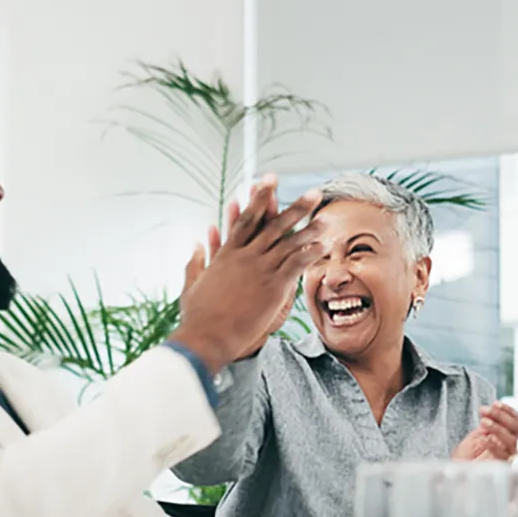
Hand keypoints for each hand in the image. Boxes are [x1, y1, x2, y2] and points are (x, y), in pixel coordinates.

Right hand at [172, 176, 322, 371]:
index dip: (260, 198)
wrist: (207, 336)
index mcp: (226, 254)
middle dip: (295, 207)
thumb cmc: (197, 316)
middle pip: (273, 225)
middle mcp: (245, 257)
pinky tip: (323, 246)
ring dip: (309, 230)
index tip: (270, 180)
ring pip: (289, 244)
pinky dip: (309, 254)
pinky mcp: (272, 287)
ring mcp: (260, 271)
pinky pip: (295, 265)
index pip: (247, 219)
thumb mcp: (191, 284)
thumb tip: (197, 244)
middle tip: (313, 193)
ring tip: (326, 217)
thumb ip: (195, 262)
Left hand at [452, 402, 517, 460]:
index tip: (495, 404)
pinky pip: (503, 455)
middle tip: (486, 411)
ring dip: (497, 427)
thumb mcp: (476, 435)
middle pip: (517, 427)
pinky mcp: (500, 466)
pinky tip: (484, 439)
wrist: (457, 472)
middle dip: (501, 415)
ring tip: (483, 422)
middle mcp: (508, 445)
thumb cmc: (465, 457)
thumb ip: (487, 425)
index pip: (517, 421)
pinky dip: (494, 444)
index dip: (508, 411)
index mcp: (504, 436)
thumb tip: (492, 411)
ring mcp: (506, 456)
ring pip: (512, 439)